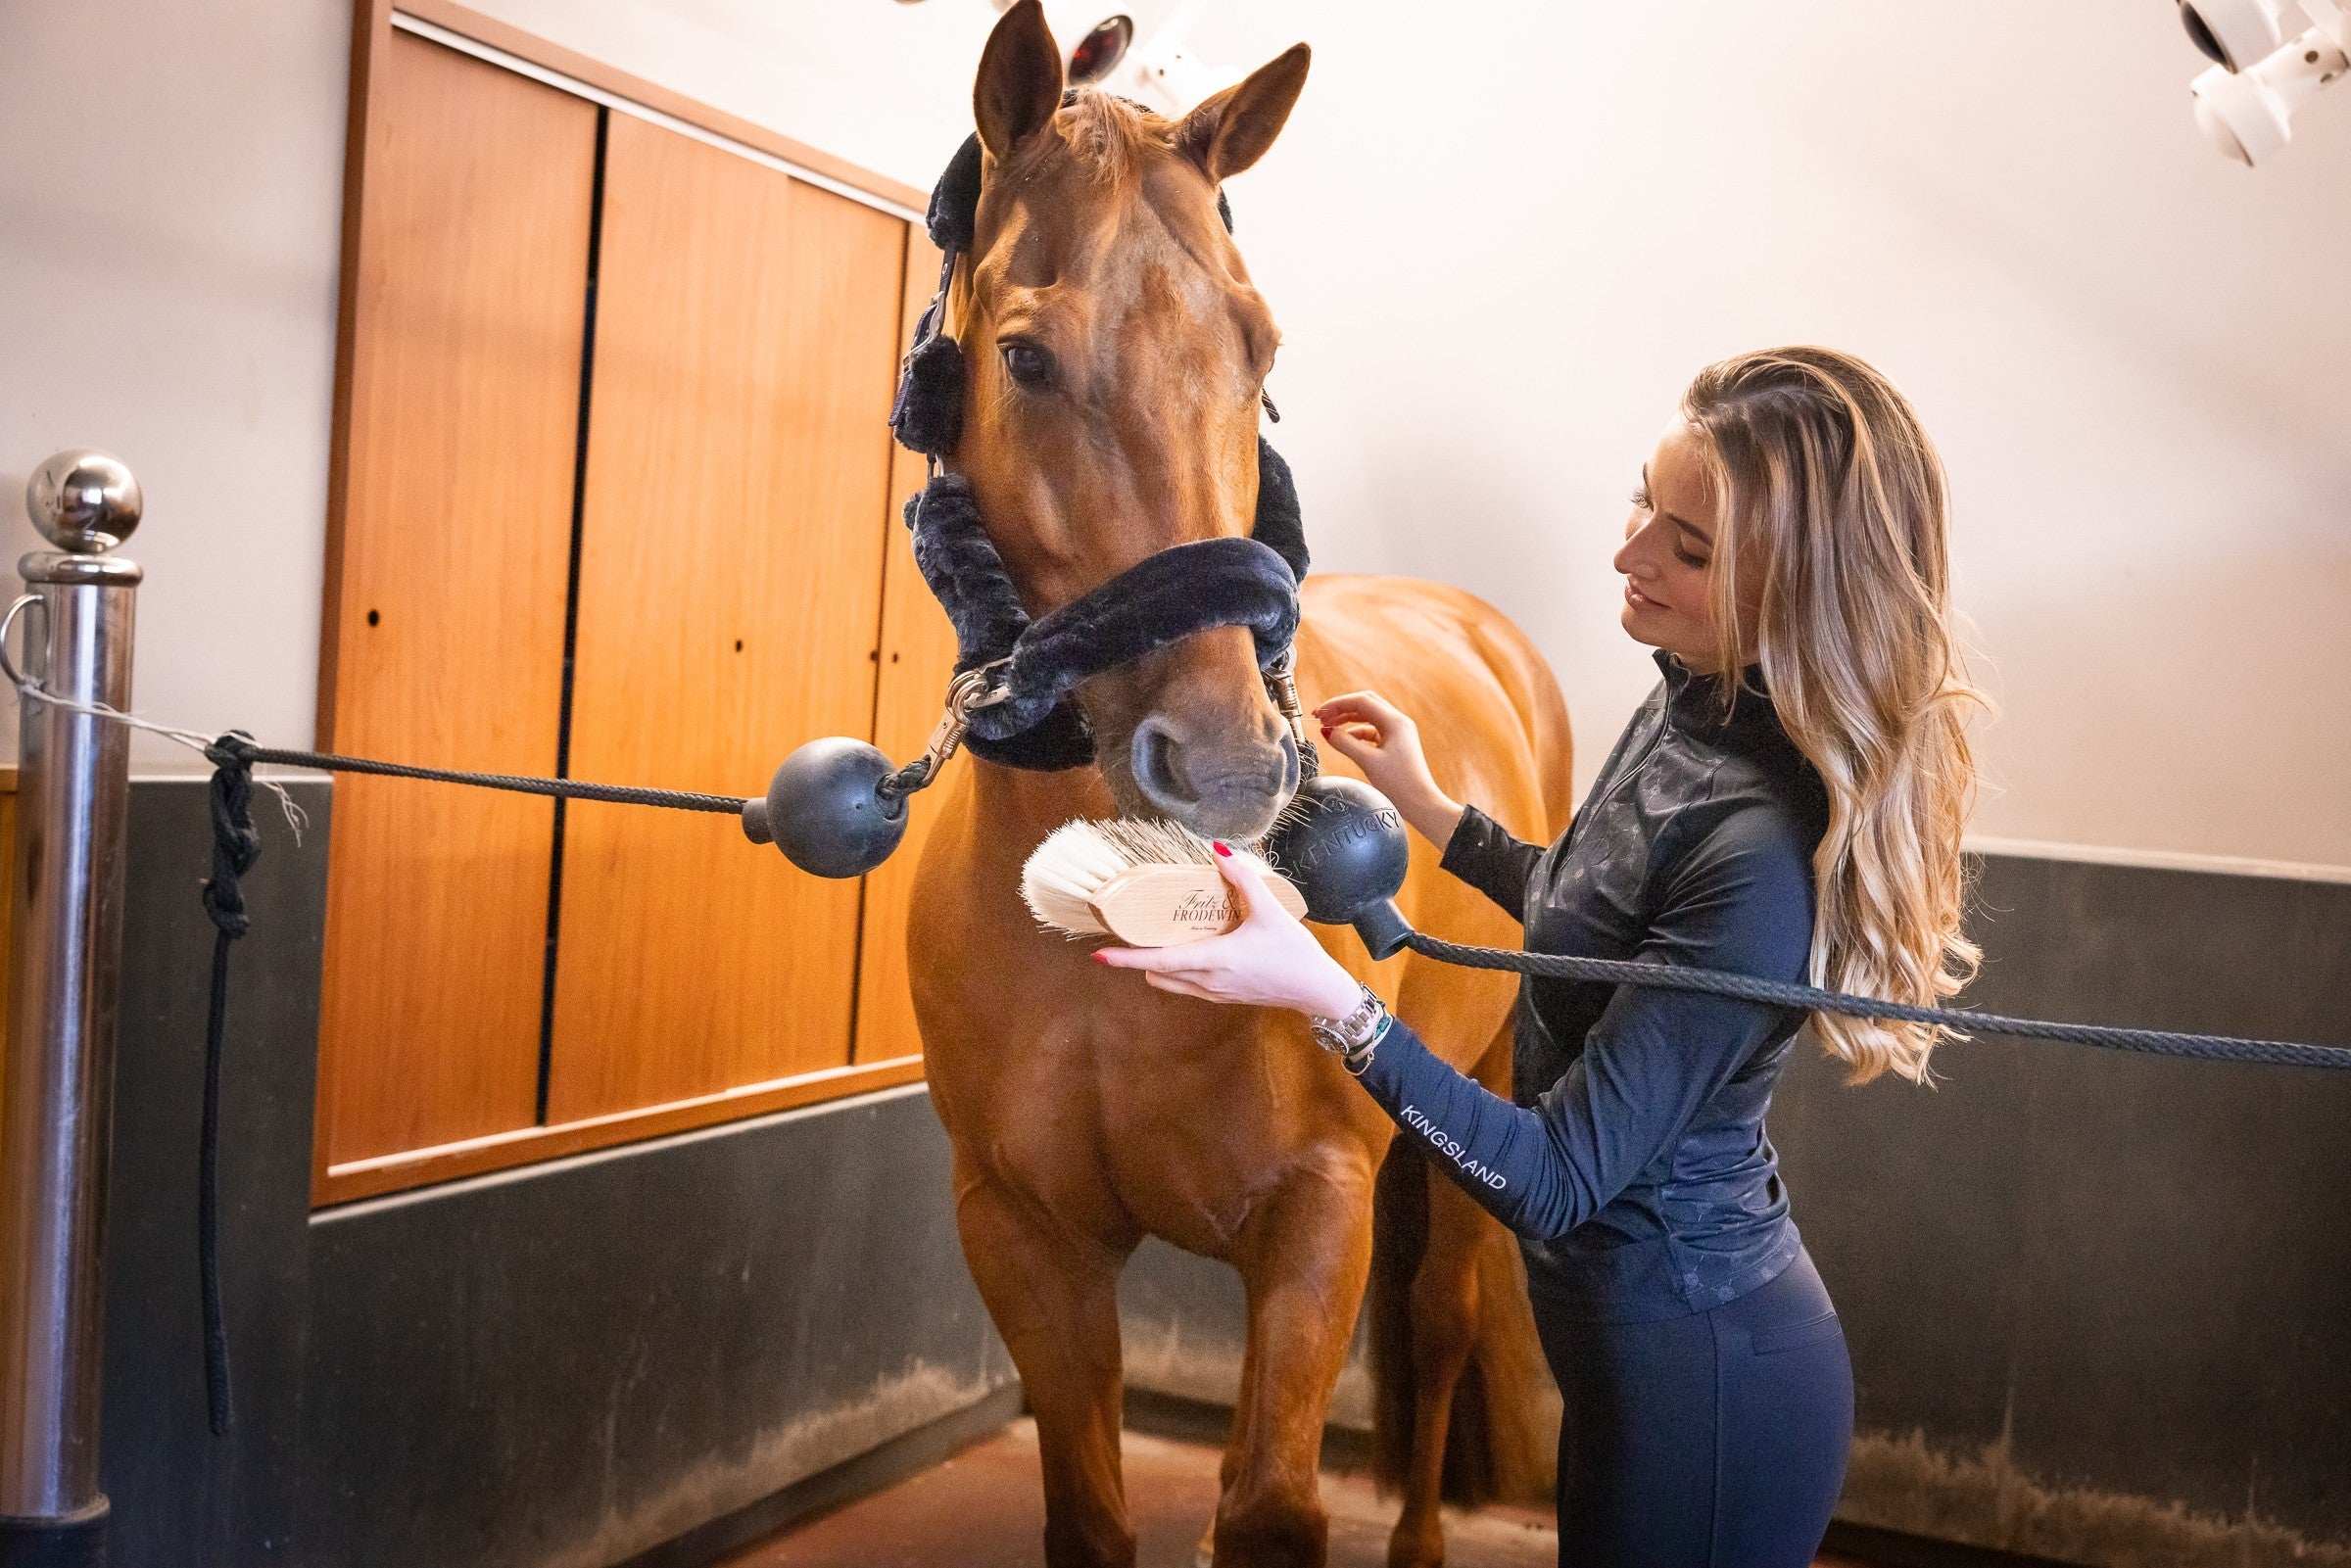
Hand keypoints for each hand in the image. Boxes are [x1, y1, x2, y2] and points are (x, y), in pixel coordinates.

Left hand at [1092, 840, 1362, 1018]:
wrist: (1317, 991)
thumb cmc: (1295, 953)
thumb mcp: (1270, 909)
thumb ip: (1243, 878)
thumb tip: (1218, 851)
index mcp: (1214, 960)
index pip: (1159, 960)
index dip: (1126, 959)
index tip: (1099, 954)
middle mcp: (1208, 981)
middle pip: (1156, 972)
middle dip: (1138, 956)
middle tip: (1131, 931)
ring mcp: (1214, 993)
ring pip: (1170, 982)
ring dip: (1158, 964)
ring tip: (1159, 937)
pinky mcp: (1223, 996)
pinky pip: (1187, 985)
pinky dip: (1178, 970)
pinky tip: (1191, 947)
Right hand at [1312, 689, 1463, 846]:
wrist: (1421, 804)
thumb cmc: (1399, 784)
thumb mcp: (1368, 762)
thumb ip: (1345, 743)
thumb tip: (1326, 732)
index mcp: (1395, 722)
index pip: (1361, 701)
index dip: (1337, 704)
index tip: (1319, 712)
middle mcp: (1398, 722)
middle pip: (1365, 704)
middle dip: (1342, 708)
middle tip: (1321, 717)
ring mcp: (1398, 733)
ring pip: (1368, 717)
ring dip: (1348, 719)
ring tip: (1328, 726)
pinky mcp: (1396, 744)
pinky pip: (1373, 731)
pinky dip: (1356, 732)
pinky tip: (1344, 739)